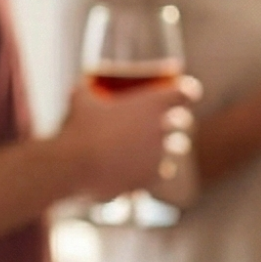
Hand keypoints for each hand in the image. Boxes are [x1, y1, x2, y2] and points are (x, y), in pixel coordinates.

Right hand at [57, 76, 198, 199]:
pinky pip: (165, 171)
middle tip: (165, 121)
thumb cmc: (77, 128)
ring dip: (170, 145)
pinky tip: (147, 168)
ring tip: (157, 146)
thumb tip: (82, 84)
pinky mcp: (153, 176)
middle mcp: (162, 127)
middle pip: (183, 121)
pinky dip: (157, 169)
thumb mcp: (79, 99)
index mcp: (152, 104)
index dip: (187, 91)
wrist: (73, 167)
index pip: (185, 92)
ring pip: (178, 147)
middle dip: (177, 120)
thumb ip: (86, 89)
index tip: (186, 91)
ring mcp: (160, 153)